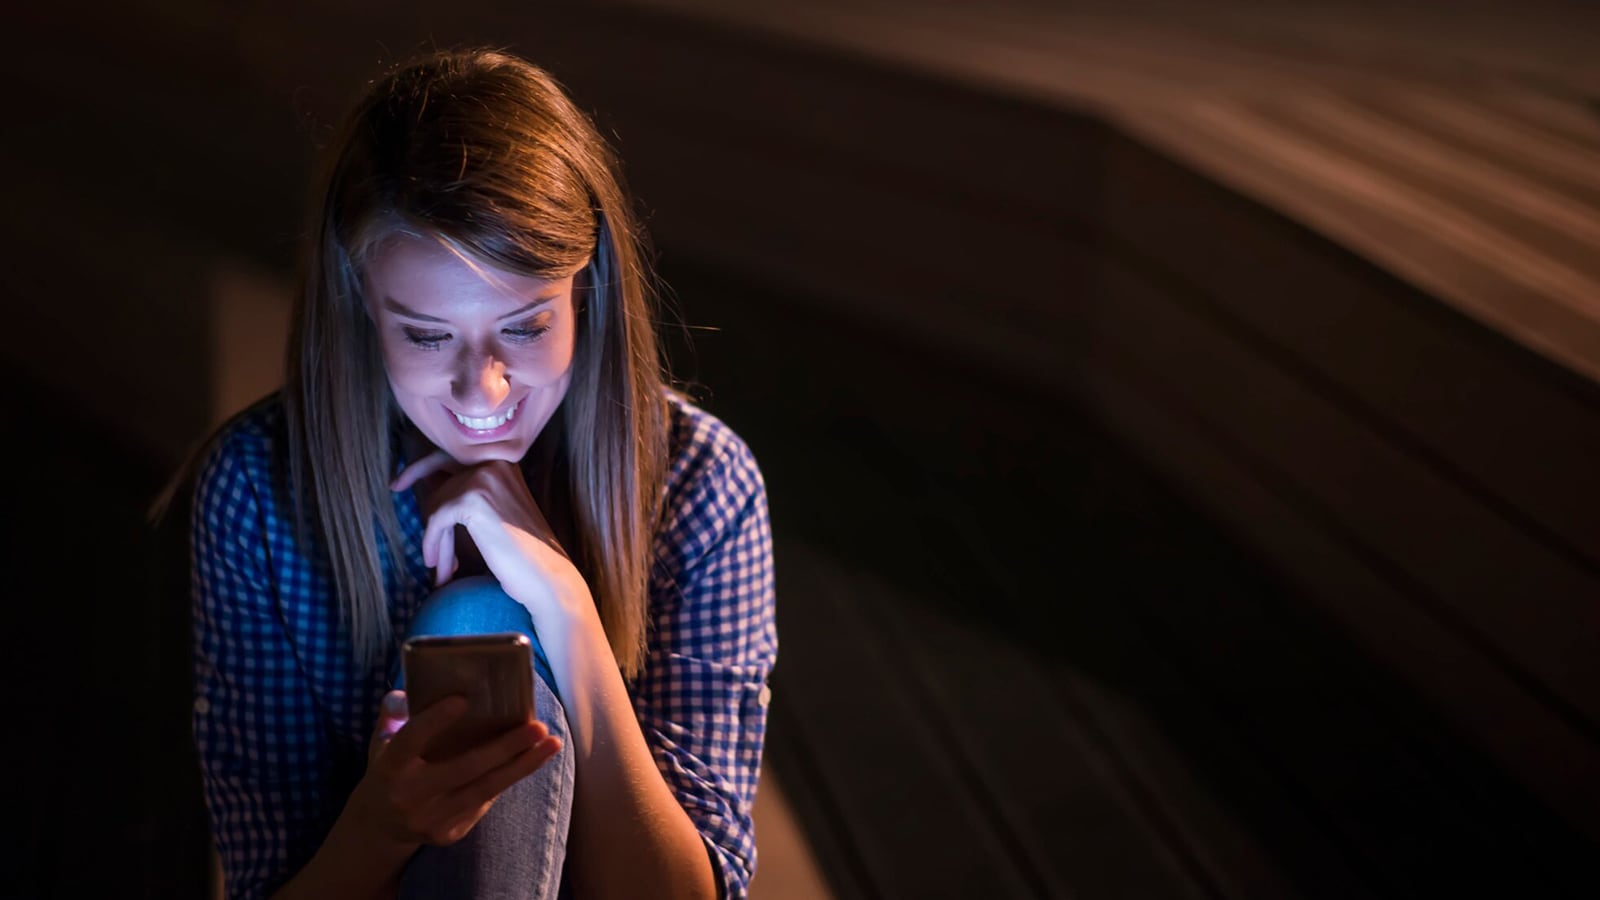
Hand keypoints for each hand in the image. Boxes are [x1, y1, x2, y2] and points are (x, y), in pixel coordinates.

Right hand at [350, 690, 561, 848]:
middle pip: (464, 769)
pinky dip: (507, 779)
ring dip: (523, 766)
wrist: (379, 827)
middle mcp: (408, 797)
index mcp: (389, 767)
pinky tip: (529, 760)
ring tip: (551, 743)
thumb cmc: (390, 770)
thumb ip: (393, 715)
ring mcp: (429, 820)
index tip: (463, 699)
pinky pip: (483, 803)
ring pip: (484, 790)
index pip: (411, 740)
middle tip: (538, 726)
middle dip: (505, 748)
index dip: (435, 720)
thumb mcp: (381, 742)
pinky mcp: (447, 835)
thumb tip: (408, 692)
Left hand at [391, 451, 593, 625]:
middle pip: (438, 480)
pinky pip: (436, 519)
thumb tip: (423, 481)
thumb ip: (467, 492)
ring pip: (437, 503)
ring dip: (437, 540)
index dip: (419, 468)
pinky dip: (434, 544)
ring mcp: (484, 477)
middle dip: (432, 517)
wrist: (546, 577)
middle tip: (426, 548)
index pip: (449, 453)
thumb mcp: (495, 513)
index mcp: (504, 461)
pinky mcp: (473, 499)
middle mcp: (495, 462)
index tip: (397, 484)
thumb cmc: (523, 553)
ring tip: (444, 569)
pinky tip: (442, 569)